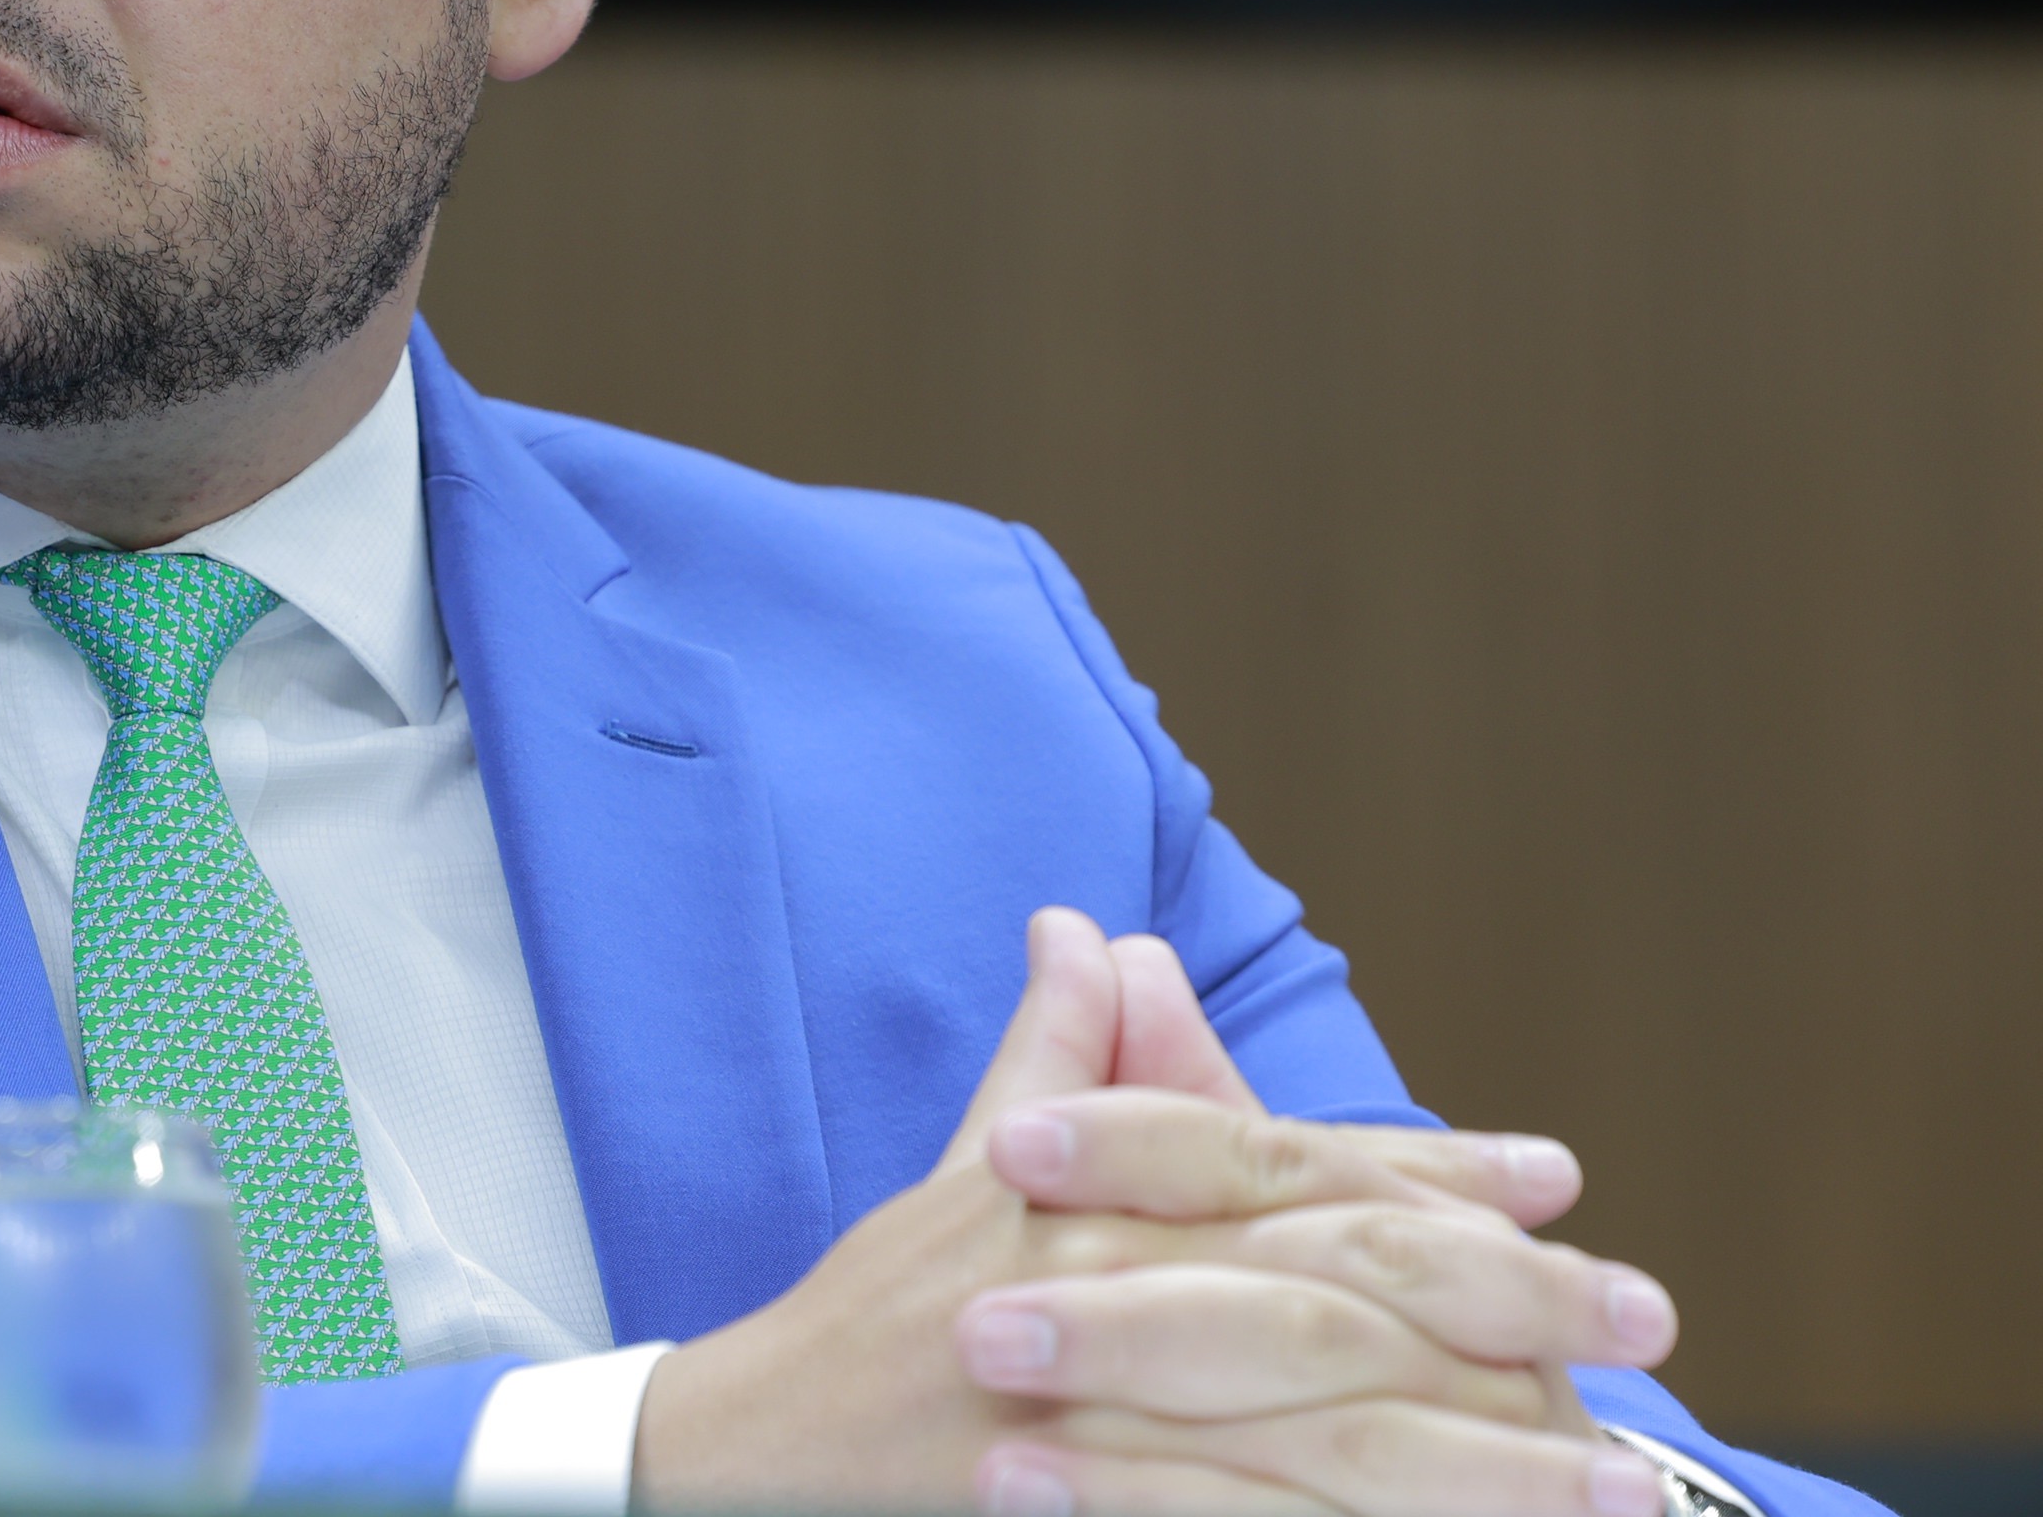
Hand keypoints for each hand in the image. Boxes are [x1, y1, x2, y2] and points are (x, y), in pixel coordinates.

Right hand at [629, 912, 1678, 1515]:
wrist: (747, 1454)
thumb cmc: (871, 1322)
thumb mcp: (956, 1178)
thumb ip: (1051, 1059)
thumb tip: (1094, 931)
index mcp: (1077, 1203)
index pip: (1278, 1169)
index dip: (1423, 1172)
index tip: (1555, 1177)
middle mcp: (1095, 1295)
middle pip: (1326, 1292)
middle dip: (1500, 1303)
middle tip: (1642, 1311)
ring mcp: (1092, 1419)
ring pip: (1318, 1434)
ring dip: (1481, 1460)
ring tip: (1618, 1476)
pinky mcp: (1080, 1506)